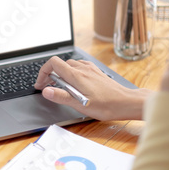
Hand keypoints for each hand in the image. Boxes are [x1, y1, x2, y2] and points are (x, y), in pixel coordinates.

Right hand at [34, 56, 150, 120]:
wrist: (127, 102)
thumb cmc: (107, 105)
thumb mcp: (81, 105)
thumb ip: (62, 97)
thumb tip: (46, 91)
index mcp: (76, 75)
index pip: (53, 63)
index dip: (43, 72)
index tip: (41, 84)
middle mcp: (83, 68)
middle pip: (60, 64)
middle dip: (51, 75)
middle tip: (49, 88)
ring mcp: (90, 69)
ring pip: (70, 65)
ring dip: (61, 74)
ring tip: (61, 87)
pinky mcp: (96, 72)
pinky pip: (80, 67)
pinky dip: (72, 73)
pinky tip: (76, 83)